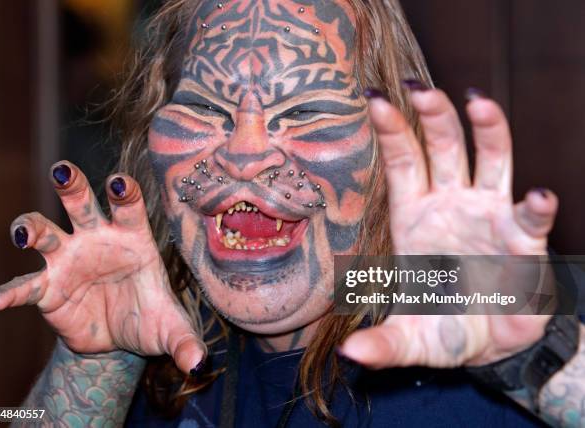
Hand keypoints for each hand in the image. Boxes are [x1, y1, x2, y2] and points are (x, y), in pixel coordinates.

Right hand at [0, 161, 204, 372]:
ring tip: (23, 235)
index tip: (118, 184)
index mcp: (132, 239)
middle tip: (62, 172)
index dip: (124, 192)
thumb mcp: (169, 330)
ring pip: (44, 231)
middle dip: (71, 185)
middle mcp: (97, 239)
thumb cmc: (147, 319)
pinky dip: (9, 293)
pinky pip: (24, 286)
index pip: (129, 208)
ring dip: (30, 227)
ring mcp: (67, 259)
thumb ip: (184, 342)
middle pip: (81, 203)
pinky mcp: (46, 287)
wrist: (117, 340)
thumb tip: (197, 364)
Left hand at [341, 85, 557, 367]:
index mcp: (414, 216)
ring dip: (487, 131)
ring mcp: (488, 215)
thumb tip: (351, 357)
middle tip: (419, 88)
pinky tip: (537, 198)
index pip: (401, 163)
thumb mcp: (409, 341)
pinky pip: (530, 217)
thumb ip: (383, 345)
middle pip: (442, 147)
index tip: (374, 99)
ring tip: (479, 102)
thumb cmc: (443, 329)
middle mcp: (450, 205)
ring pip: (490, 161)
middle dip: (432, 116)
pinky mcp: (522, 239)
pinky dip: (535, 208)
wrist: (489, 345)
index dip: (390, 130)